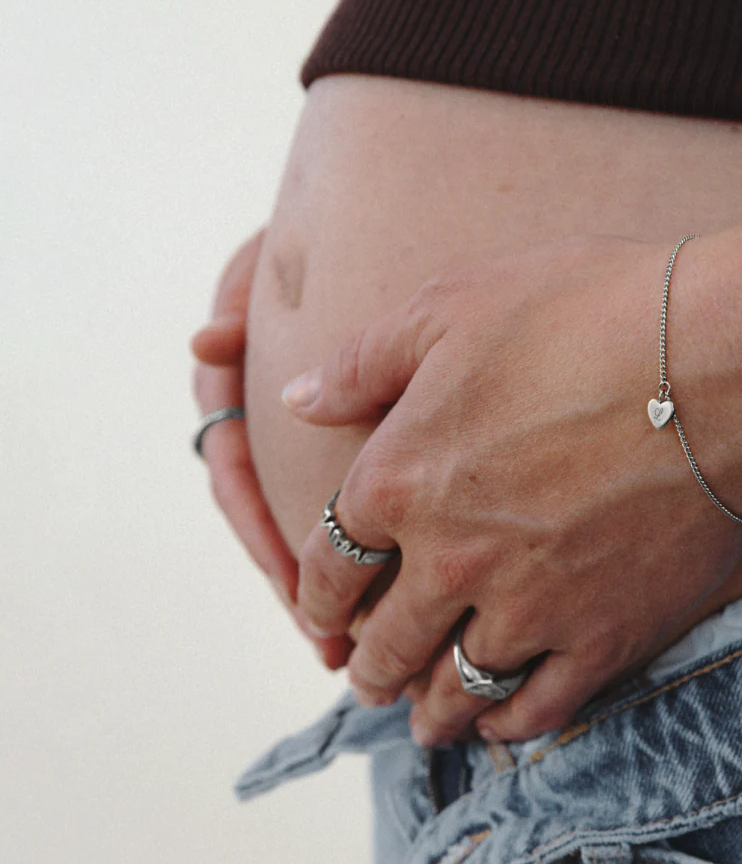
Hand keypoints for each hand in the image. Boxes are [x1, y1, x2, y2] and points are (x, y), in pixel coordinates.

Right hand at [191, 228, 349, 667]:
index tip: (293, 589)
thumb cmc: (327, 236)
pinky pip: (367, 502)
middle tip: (332, 643)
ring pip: (324, 519)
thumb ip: (245, 299)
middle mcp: (273, 418)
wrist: (388, 220)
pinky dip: (381, 548)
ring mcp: (313, 430)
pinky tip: (414, 591)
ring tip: (371, 643)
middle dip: (304, 583)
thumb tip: (206, 341)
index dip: (258, 534)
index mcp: (241, 385)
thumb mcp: (279, 264)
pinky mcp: (363, 437)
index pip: (235, 473)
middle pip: (279, 520)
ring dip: (341, 581)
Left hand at [286, 234, 741, 741]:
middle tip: (370, 675)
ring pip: (455, 690)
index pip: (329, 566)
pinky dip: (508, 725)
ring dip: (429, 711)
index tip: (323, 615)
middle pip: (388, 643)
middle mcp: (450, 560)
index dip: (317, 598)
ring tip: (424, 721)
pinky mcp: (604, 638)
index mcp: (399, 482)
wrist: (719, 365)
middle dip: (369, 666)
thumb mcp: (452, 307)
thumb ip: (360, 363)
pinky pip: (539, 708)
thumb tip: (297, 400)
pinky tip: (498, 724)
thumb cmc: (585, 317)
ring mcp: (529, 608)